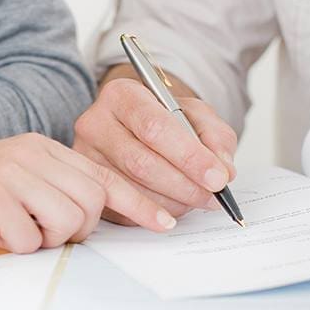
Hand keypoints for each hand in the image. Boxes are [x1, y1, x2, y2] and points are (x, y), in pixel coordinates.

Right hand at [0, 133, 175, 252]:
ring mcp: (12, 172)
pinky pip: (28, 239)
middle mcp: (31, 153)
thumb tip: (92, 219)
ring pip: (68, 222)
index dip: (139, 203)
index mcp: (41, 147)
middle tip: (41, 232)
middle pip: (92, 201)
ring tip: (11, 230)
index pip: (103, 175)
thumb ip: (50, 189)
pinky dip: (12, 246)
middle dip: (79, 230)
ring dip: (44, 240)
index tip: (165, 223)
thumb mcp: (12, 178)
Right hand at [73, 69, 237, 224]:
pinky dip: (156, 213)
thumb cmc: (165, 120)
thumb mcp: (196, 116)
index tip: (218, 177)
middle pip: (141, 162)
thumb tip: (223, 169)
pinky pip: (122, 208)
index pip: (155, 127)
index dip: (190, 156)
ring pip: (132, 188)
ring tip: (198, 200)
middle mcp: (95, 123)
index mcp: (121, 95)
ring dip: (174, 202)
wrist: (138, 128)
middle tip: (213, 195)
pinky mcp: (90, 185)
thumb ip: (215, 137)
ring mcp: (86, 157)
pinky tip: (175, 207)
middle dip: (185, 185)